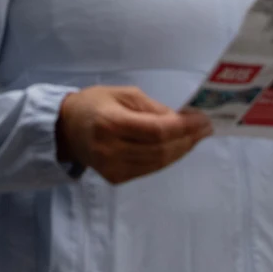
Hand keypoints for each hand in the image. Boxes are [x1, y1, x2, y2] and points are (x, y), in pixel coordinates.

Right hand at [56, 85, 212, 184]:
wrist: (66, 129)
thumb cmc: (95, 103)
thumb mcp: (123, 94)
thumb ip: (151, 108)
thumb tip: (181, 120)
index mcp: (111, 122)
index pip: (157, 130)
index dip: (184, 127)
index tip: (203, 119)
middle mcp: (111, 149)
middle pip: (161, 149)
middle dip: (188, 139)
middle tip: (206, 128)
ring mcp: (112, 168)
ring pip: (158, 163)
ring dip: (181, 150)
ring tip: (196, 137)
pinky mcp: (115, 178)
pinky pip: (149, 170)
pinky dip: (167, 159)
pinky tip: (178, 147)